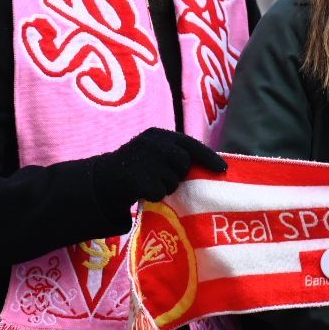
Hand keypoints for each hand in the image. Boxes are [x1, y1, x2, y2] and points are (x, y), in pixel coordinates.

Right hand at [87, 128, 227, 235]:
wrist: (105, 178)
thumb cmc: (139, 166)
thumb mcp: (156, 152)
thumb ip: (176, 154)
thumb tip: (212, 168)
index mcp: (159, 134)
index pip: (190, 144)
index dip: (208, 157)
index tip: (223, 169)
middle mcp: (152, 143)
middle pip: (183, 163)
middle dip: (179, 174)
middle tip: (166, 176)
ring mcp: (143, 159)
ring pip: (172, 181)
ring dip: (166, 186)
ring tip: (151, 182)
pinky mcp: (137, 177)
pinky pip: (160, 192)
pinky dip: (155, 195)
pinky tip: (143, 190)